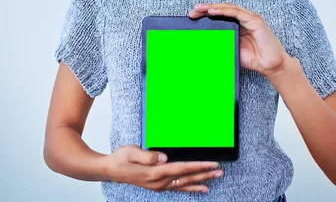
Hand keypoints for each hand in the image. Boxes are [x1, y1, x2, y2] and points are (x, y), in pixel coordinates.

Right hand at [103, 144, 222, 192]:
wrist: (110, 169)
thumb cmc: (121, 158)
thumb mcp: (131, 152)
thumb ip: (147, 155)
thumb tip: (163, 157)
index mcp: (154, 172)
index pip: (181, 168)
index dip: (197, 166)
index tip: (211, 164)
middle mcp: (159, 182)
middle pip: (186, 178)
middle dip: (204, 174)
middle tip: (219, 171)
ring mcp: (159, 186)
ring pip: (184, 184)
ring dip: (200, 181)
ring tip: (214, 179)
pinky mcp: (158, 185)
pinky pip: (178, 188)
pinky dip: (190, 187)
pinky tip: (199, 188)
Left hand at [189, 3, 289, 76]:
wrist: (272, 66)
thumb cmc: (255, 60)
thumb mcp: (232, 50)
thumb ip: (221, 45)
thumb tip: (203, 44)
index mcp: (239, 25)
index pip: (221, 15)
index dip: (207, 14)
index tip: (193, 17)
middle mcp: (245, 19)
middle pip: (223, 9)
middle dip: (207, 9)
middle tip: (193, 12)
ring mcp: (250, 18)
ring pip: (229, 8)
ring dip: (213, 7)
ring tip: (200, 9)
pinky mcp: (255, 21)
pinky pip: (237, 13)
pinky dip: (224, 11)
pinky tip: (213, 11)